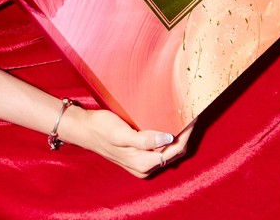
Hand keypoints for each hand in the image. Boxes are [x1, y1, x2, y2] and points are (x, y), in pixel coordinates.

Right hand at [61, 105, 196, 177]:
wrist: (86, 129)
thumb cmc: (102, 128)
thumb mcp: (121, 133)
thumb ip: (145, 139)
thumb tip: (168, 137)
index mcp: (143, 163)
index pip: (174, 150)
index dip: (186, 135)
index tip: (193, 117)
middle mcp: (145, 167)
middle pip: (175, 152)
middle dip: (185, 135)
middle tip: (192, 113)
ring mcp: (143, 163)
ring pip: (169, 150)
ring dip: (178, 135)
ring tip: (184, 116)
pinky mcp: (140, 155)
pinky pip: (161, 148)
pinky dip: (169, 137)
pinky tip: (171, 123)